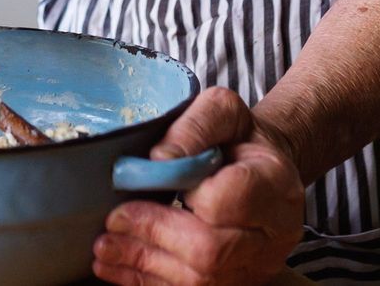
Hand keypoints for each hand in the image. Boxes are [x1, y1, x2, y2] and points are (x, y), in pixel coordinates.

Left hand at [93, 87, 304, 285]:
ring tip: (105, 246)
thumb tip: (159, 160)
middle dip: (154, 235)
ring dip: (144, 264)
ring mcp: (258, 265)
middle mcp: (273, 232)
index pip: (228, 200)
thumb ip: (194, 127)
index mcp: (273, 182)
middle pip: (211, 250)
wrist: (262, 169)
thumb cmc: (239, 138)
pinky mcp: (236, 282)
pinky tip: (118, 266)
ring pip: (200, 280)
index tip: (149, 180)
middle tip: (114, 220)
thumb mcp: (222, 112)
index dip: (186, 195)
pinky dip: (147, 281)